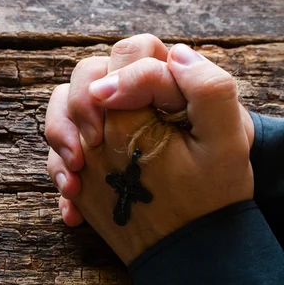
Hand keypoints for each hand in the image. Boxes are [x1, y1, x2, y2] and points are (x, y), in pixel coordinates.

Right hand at [73, 44, 253, 264]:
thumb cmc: (216, 184)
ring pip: (62, 110)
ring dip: (60, 146)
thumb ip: (208, 89)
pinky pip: (59, 153)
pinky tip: (75, 210)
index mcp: (164, 82)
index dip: (115, 81)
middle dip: (76, 112)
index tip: (109, 125)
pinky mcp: (89, 154)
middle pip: (86, 77)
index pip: (130, 54)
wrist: (194, 230)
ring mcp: (103, 125)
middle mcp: (128, 98)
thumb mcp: (225, 140)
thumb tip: (174, 54)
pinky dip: (61, 179)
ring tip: (74, 185)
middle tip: (87, 151)